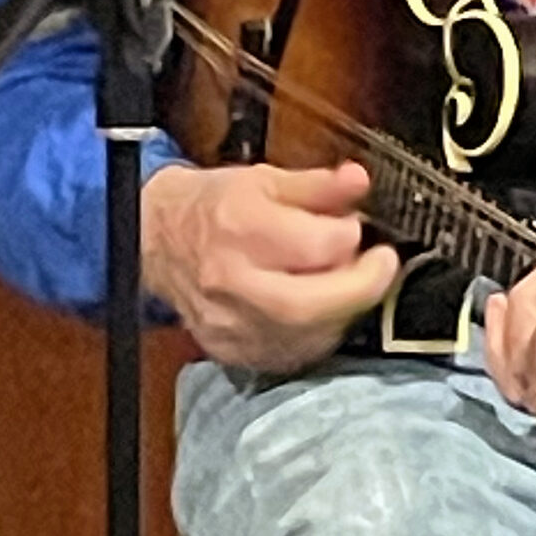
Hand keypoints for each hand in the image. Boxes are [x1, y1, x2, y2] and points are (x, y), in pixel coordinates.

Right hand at [140, 159, 399, 371]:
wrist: (155, 241)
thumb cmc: (210, 208)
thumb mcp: (263, 180)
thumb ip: (317, 185)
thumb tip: (357, 181)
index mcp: (240, 227)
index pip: (314, 245)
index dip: (349, 236)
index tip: (356, 228)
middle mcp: (231, 281)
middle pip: (309, 305)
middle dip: (360, 288)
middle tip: (379, 267)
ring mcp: (229, 324)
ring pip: (305, 337)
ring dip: (341, 312)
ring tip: (343, 284)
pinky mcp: (231, 352)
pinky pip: (290, 355)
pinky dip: (316, 335)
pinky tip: (319, 311)